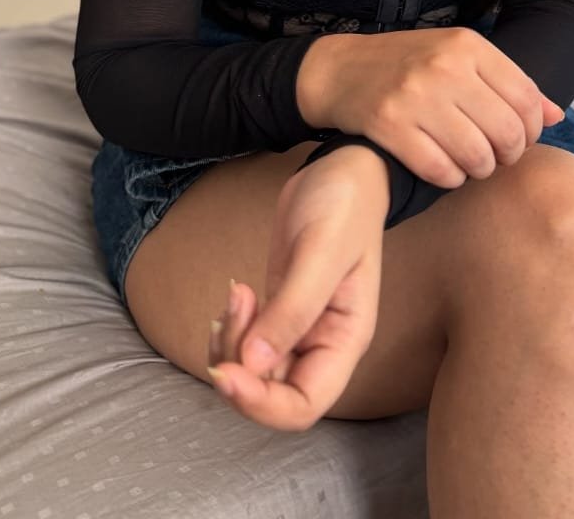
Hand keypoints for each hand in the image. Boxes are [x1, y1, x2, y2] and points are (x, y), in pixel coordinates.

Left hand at [205, 147, 386, 429]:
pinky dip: (231, 333)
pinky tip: (233, 300)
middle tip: (232, 313)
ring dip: (232, 347)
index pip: (304, 405)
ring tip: (237, 294)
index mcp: (346, 339)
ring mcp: (301, 330)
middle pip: (273, 394)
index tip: (227, 371)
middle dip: (240, 368)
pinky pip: (249, 346)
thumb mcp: (320, 252)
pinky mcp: (280, 312)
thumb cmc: (344, 205)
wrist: (342, 169)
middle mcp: (324, 344)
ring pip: (255, 372)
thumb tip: (253, 365)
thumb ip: (291, 309)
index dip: (262, 402)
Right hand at [299, 27, 564, 189]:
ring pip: (476, 155)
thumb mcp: (460, 59)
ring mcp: (414, 95)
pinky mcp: (388, 124)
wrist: (340, 70)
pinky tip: (444, 170)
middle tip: (494, 158)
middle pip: (506, 132)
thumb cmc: (409, 66)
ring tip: (469, 165)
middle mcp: (444, 66)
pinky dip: (449, 179)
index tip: (517, 139)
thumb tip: (556, 116)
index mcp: (468, 45)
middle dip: (507, 156)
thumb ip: (508, 84)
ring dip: (478, 171)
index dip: (531, 131)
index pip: (526, 99)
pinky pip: (439, 170)